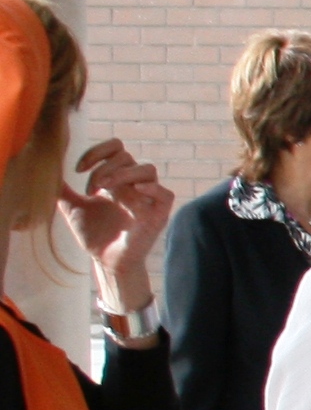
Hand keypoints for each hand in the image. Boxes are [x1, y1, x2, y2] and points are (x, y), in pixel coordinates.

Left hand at [57, 138, 172, 318]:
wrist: (106, 261)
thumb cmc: (94, 234)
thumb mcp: (72, 207)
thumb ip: (62, 190)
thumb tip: (45, 172)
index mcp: (116, 179)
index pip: (116, 149)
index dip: (97, 151)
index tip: (78, 168)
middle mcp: (133, 185)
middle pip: (127, 157)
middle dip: (103, 168)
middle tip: (89, 188)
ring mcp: (147, 199)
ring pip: (148, 169)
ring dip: (123, 174)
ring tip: (103, 188)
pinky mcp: (157, 215)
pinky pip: (165, 194)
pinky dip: (153, 189)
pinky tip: (134, 191)